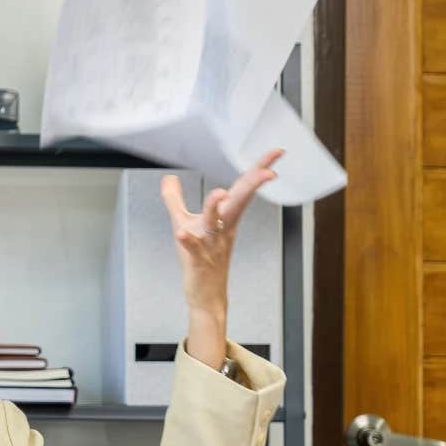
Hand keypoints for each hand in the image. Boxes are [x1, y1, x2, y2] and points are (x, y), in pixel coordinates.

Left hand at [160, 150, 282, 366]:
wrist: (205, 293)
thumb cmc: (199, 257)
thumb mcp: (184, 222)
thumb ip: (174, 199)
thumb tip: (168, 177)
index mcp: (225, 217)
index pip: (243, 188)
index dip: (259, 169)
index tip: (277, 152)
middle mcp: (222, 228)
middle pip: (238, 202)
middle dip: (252, 185)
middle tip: (268, 172)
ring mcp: (212, 244)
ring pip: (216, 224)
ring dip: (216, 208)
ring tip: (217, 193)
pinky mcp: (198, 260)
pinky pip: (194, 249)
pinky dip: (188, 240)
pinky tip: (182, 233)